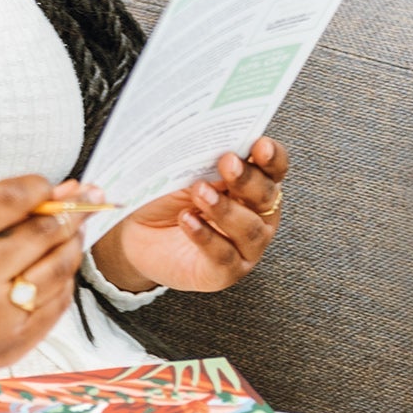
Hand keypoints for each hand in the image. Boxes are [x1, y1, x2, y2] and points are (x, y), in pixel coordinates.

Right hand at [0, 175, 82, 412]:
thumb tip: (54, 190)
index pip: (11, 201)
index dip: (41, 187)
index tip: (49, 185)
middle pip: (43, 235)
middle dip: (71, 212)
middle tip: (85, 199)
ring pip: (58, 271)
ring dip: (72, 245)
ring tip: (73, 232)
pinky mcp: (8, 348)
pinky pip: (55, 308)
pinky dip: (63, 283)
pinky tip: (58, 269)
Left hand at [92, 138, 287, 296]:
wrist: (137, 231)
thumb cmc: (166, 194)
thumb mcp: (185, 168)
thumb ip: (205, 157)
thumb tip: (215, 139)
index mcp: (253, 183)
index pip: (275, 168)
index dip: (272, 157)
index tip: (259, 146)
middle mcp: (257, 216)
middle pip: (267, 197)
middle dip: (249, 179)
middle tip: (226, 163)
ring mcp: (244, 247)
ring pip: (250, 230)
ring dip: (226, 209)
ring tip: (199, 192)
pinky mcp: (224, 272)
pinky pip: (224, 256)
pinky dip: (206, 237)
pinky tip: (188, 220)